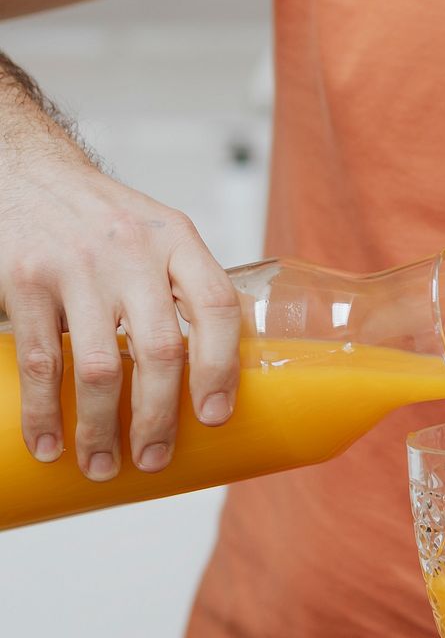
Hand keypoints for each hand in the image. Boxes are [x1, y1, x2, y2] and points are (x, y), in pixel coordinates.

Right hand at [0, 155, 239, 481]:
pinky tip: (50, 443)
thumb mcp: (157, 233)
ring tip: (102, 464)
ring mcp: (78, 267)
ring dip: (100, 429)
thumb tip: (211, 370)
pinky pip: (42, 361)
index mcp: (177, 241)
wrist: (28, 173)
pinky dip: (45, 412)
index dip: (222, 368)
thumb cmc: (102, 217)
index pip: (217, 306)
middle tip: (154, 458)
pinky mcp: (28, 281)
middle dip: (158, 418)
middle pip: (160, 351)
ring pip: (98, 368)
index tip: (215, 416)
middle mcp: (133, 252)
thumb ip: (182, 287)